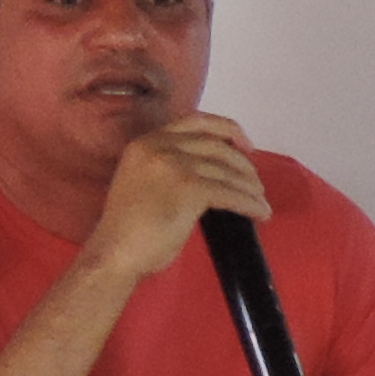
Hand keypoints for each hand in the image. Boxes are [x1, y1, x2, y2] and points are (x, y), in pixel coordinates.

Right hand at [85, 111, 267, 287]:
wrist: (113, 253)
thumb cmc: (128, 230)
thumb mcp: (143, 182)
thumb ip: (169, 168)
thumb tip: (212, 173)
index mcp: (145, 142)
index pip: (195, 122)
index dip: (226, 129)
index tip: (244, 144)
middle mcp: (159, 146)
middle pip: (216, 144)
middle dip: (243, 162)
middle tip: (256, 182)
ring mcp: (174, 165)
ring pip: (226, 170)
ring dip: (250, 187)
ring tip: (260, 201)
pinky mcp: (189, 188)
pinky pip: (230, 193)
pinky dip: (250, 204)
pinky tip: (260, 214)